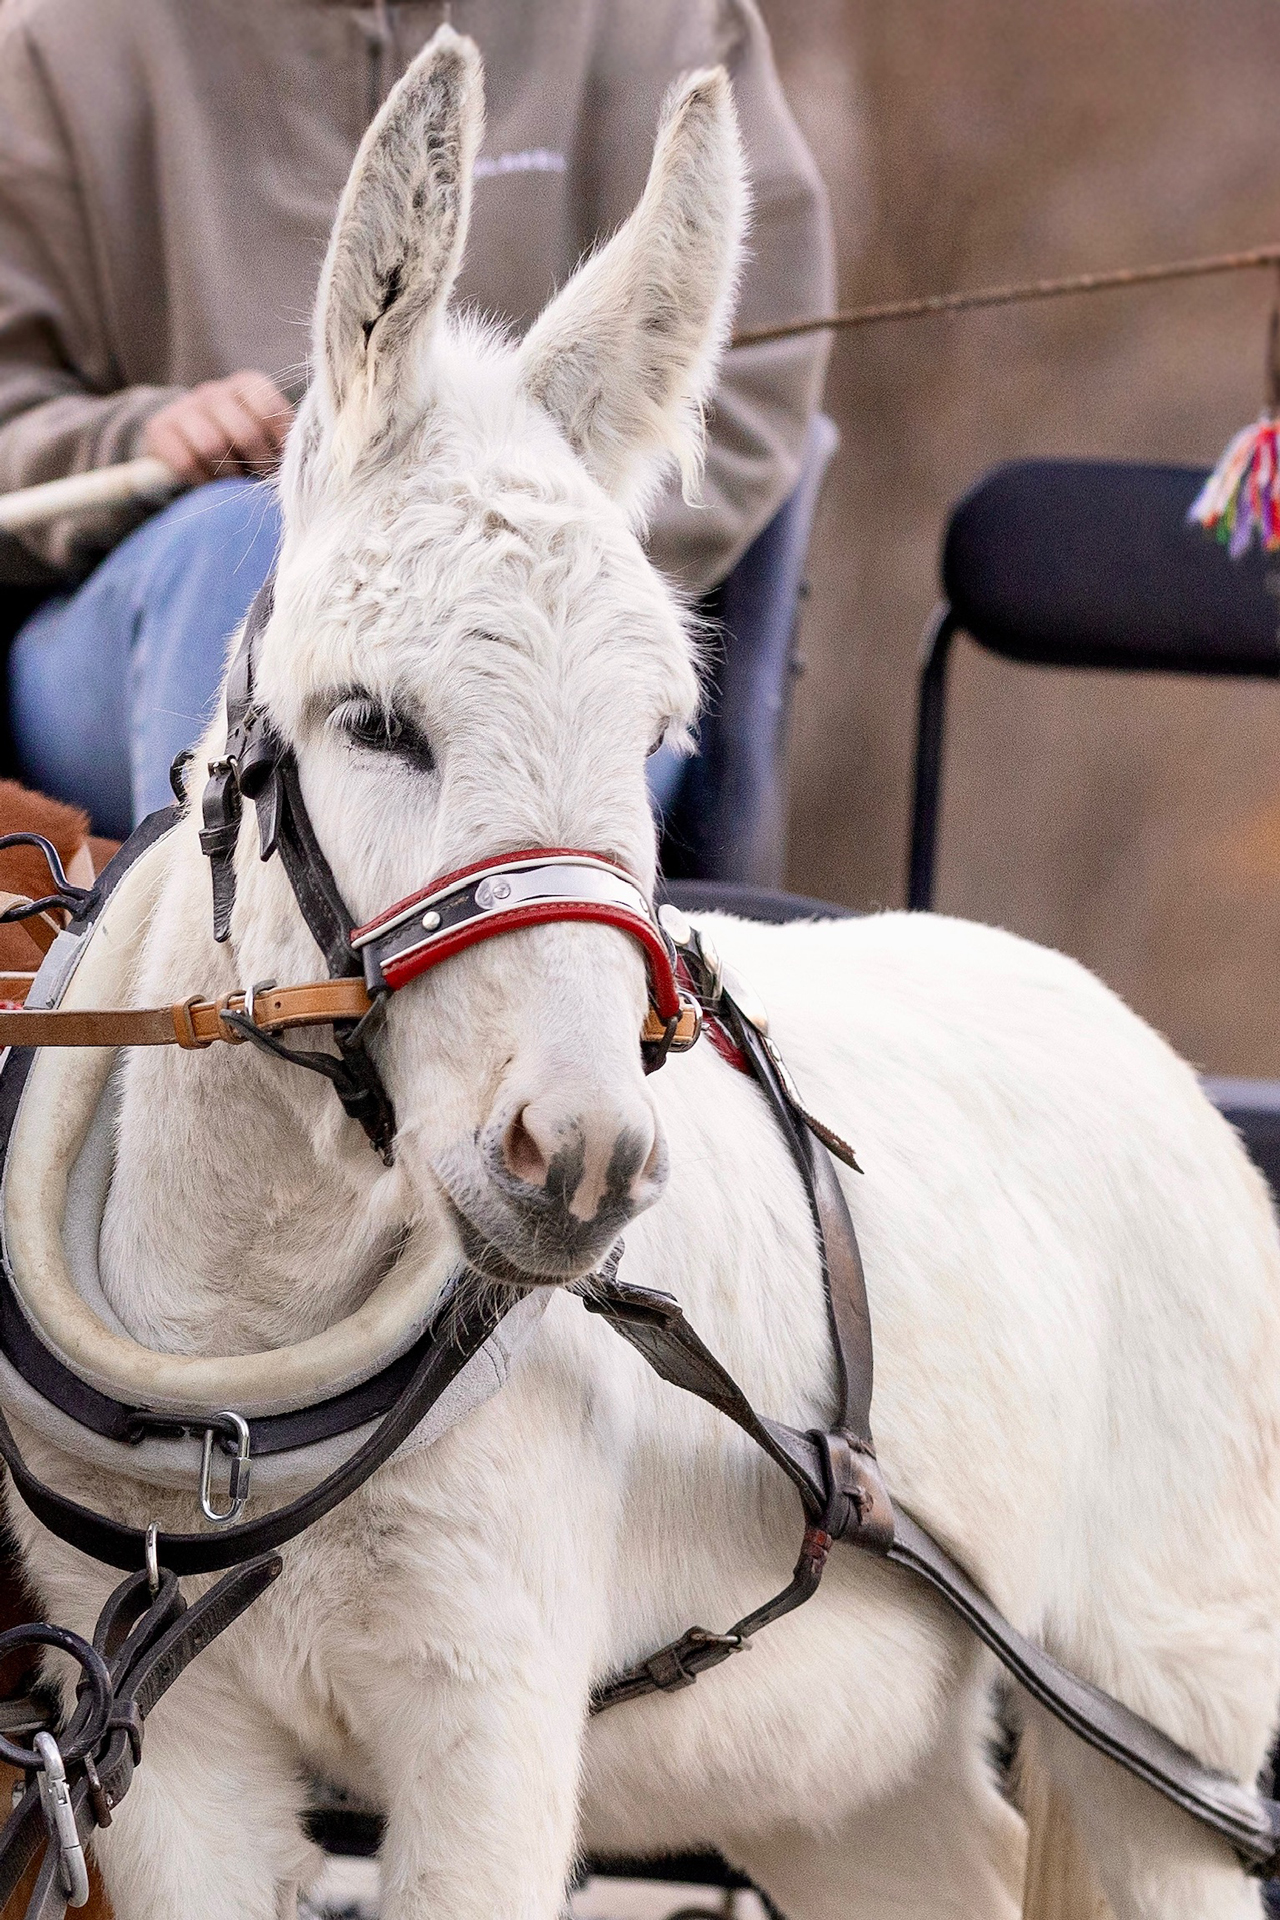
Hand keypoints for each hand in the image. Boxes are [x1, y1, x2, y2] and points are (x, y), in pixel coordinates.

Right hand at [142, 371, 293, 484]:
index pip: (271, 411)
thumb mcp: (263, 435)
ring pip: (212, 445)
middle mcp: (215, 390)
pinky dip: (201, 480)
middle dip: (256, 466)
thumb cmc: (236, 444)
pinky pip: (184, 460)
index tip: (284, 469)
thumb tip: (302, 472)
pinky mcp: (159, 428)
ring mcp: (185, 406)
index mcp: (247, 385)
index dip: (280, 446)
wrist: (182, 440)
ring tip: (234, 486)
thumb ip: (282, 444)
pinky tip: (208, 486)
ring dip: (228, 476)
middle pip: (244, 432)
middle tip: (260, 484)